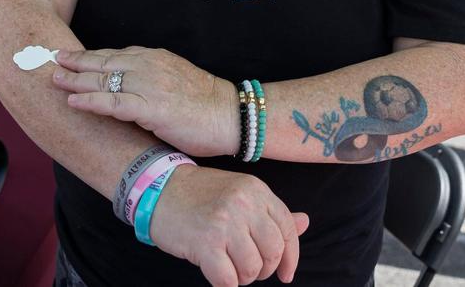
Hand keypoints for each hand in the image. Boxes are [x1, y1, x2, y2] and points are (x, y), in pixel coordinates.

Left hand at [53, 47, 237, 156]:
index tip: (71, 56)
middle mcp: (149, 66)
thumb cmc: (206, 104)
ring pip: (103, 79)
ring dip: (75, 79)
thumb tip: (130, 88)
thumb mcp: (176, 80)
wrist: (231, 115)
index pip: (115, 54)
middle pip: (103, 61)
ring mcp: (149, 85)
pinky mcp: (151, 108)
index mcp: (155, 58)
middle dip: (76, 61)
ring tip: (54, 79)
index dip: (90, 55)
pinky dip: (90, 101)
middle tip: (52, 59)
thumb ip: (152, 78)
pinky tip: (73, 102)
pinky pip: (113, 103)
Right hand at [150, 165, 308, 285]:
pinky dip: (225, 284)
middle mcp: (244, 205)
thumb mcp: (240, 193)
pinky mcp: (205, 243)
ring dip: (243, 278)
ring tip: (229, 268)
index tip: (285, 274)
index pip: (288, 229)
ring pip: (252, 269)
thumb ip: (271, 212)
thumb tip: (305, 222)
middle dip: (264, 270)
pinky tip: (217, 274)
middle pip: (273, 253)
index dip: (291, 257)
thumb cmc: (201, 194)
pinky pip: (228, 280)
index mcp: (257, 191)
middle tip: (249, 270)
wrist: (159, 188)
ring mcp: (225, 223)